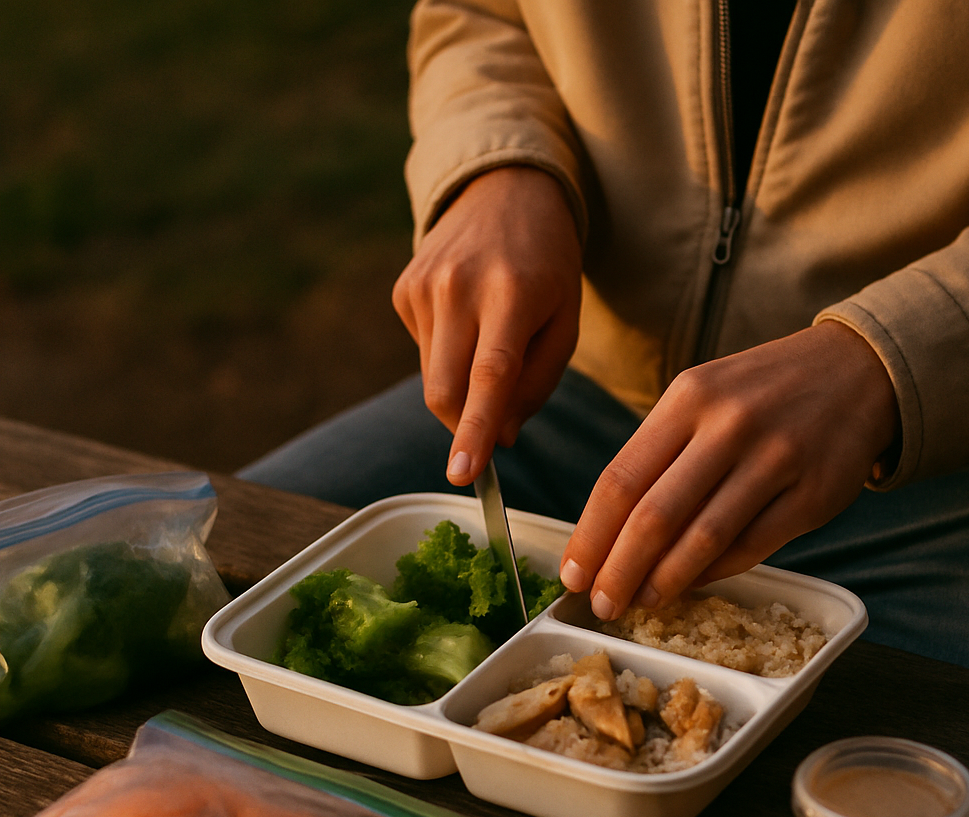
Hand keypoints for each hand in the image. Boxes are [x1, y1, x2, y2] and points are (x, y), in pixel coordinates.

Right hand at [391, 165, 582, 484]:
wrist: (506, 191)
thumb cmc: (547, 265)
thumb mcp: (565, 320)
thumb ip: (537, 384)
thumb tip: (502, 438)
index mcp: (512, 293)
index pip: (489, 376)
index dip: (474, 429)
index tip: (463, 474)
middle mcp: (459, 286)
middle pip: (445, 390)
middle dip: (463, 427)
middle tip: (489, 436)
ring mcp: (424, 285)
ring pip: (433, 377)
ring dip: (461, 385)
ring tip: (490, 342)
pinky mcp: (403, 288)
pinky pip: (423, 350)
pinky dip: (447, 355)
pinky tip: (467, 319)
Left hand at [557, 321, 899, 618]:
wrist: (858, 370)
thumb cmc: (762, 392)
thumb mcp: (703, 395)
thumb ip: (660, 455)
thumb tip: (611, 536)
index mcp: (689, 397)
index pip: (621, 479)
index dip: (591, 536)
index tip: (572, 573)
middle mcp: (729, 425)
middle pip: (655, 516)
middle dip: (619, 570)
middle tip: (600, 603)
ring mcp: (776, 460)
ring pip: (703, 538)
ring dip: (664, 581)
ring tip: (641, 602)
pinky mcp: (813, 494)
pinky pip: (752, 547)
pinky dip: (714, 572)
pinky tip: (691, 584)